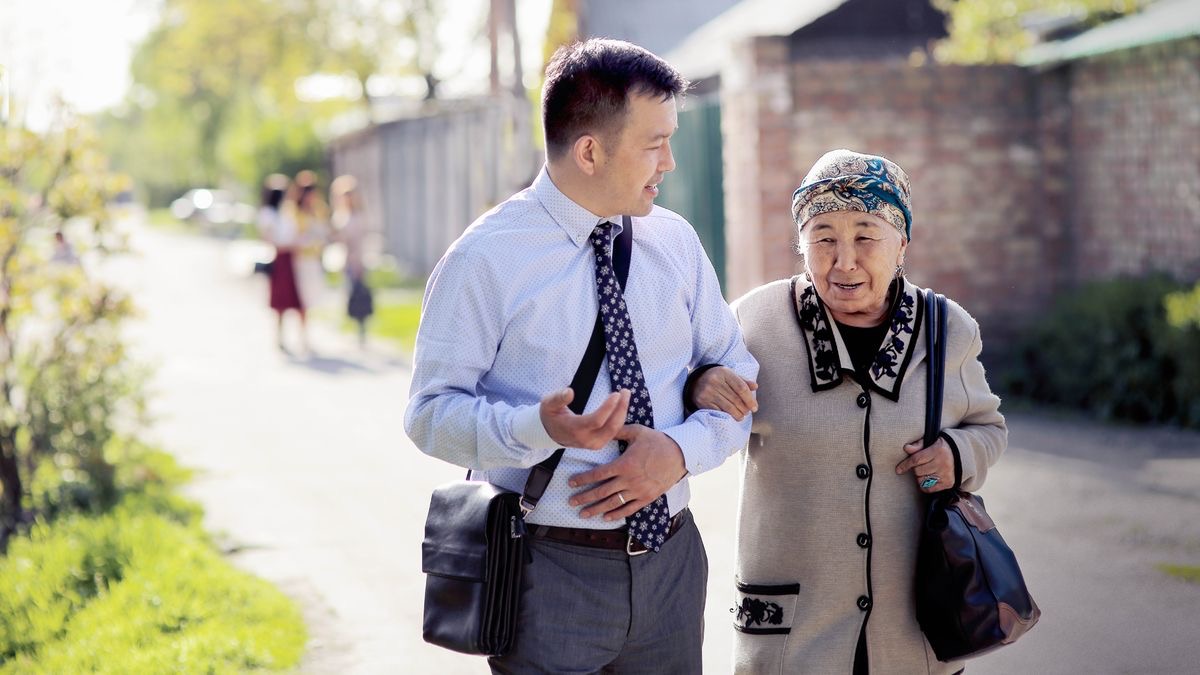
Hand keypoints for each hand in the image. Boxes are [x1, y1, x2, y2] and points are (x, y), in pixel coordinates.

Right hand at [540, 388, 629, 449]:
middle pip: (610, 426)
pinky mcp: (598, 444)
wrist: (550, 433)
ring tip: (626, 395)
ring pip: (614, 430)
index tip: (616, 394)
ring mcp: (593, 444)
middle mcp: (586, 440)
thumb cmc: (550, 415)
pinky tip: (621, 405)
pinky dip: (619, 418)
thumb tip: (569, 391)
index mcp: (574, 429)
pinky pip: (613, 432)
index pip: (596, 420)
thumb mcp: (548, 404)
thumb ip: (558, 398)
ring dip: (622, 412)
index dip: (608, 407)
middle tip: (625, 391)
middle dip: (621, 408)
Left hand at [567, 424, 686, 520]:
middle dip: (584, 498)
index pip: (598, 474)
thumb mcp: (637, 432)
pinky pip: (629, 509)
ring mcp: (638, 491)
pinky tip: (605, 518)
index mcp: (624, 463)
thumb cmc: (658, 441)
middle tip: (570, 502)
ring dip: (596, 510)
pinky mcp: (647, 497)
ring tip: (583, 514)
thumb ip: (618, 432)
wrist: (681, 455)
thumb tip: (603, 428)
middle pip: (601, 492)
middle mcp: (629, 480)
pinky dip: (616, 514)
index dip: (582, 479)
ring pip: (613, 503)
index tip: (570, 483)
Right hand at [692, 366, 757, 420]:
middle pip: (736, 399)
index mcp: (724, 372)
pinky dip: (727, 416)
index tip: (754, 407)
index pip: (741, 388)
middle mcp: (715, 381)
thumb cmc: (717, 379)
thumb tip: (755, 386)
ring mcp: (708, 392)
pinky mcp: (703, 401)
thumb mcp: (729, 375)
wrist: (695, 382)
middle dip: (744, 408)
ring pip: (728, 407)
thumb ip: (742, 381)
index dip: (750, 399)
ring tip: (741, 416)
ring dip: (738, 414)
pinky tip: (731, 416)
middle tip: (747, 412)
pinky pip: (719, 411)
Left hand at [896, 437, 954, 492]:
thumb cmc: (942, 447)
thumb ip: (918, 445)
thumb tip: (906, 448)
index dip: (905, 465)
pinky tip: (927, 480)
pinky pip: (930, 489)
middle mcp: (943, 463)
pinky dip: (925, 486)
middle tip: (921, 465)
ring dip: (920, 477)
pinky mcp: (948, 483)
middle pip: (918, 471)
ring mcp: (946, 474)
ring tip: (925, 472)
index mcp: (938, 450)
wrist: (962, 455)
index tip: (898, 470)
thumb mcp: (931, 442)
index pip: (917, 459)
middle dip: (916, 469)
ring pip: (922, 481)